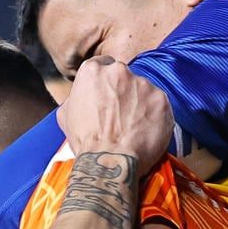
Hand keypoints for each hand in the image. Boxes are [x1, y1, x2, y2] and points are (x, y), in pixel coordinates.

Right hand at [59, 56, 174, 173]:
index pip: (103, 65)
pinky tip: (146, 133)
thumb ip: (77, 98)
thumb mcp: (66, 116)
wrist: (109, 163)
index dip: (106, 83)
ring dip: (141, 104)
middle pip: (125, 77)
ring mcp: (143, 84)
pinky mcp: (161, 99)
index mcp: (93, 71)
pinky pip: (159, 106)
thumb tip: (82, 98)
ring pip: (144, 90)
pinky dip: (156, 117)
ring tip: (134, 128)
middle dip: (124, 92)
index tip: (108, 96)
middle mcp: (119, 71)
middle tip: (121, 115)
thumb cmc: (86, 143)